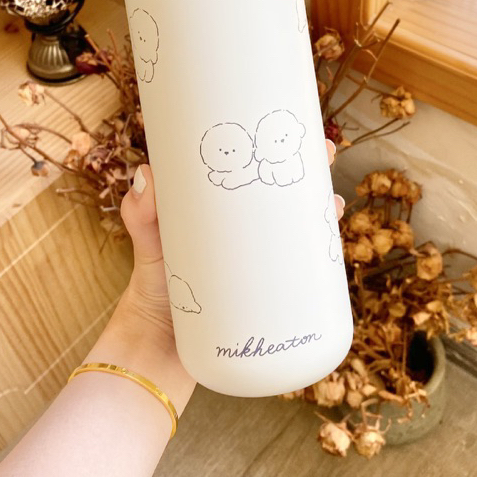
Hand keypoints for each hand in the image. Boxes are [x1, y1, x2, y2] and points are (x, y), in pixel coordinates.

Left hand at [118, 138, 343, 333]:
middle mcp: (246, 234)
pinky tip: (334, 251)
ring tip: (332, 203)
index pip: (253, 170)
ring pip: (300, 229)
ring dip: (321, 212)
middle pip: (285, 195)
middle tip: (324, 154)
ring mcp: (261, 264)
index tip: (291, 126)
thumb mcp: (150, 244)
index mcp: (221, 213)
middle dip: (309, 171)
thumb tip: (146, 173)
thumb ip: (141, 214)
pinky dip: (322, 259)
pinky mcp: (271, 295)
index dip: (275, 147)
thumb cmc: (153, 287)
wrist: (159, 350)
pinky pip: (303, 272)